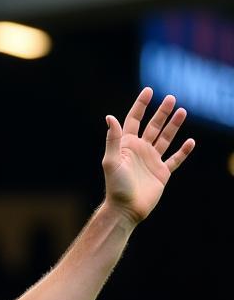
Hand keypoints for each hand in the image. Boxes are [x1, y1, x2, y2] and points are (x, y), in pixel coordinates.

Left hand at [102, 87, 194, 223]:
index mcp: (126, 145)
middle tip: (171, 98)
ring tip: (182, 111)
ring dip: (173, 126)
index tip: (149, 90)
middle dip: (161, 112)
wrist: (126, 209)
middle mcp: (140, 150)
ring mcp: (152, 161)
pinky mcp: (162, 173)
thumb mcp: (111, 160)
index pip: (134, 120)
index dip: (141, 105)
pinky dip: (183, 151)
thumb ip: (113, 139)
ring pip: (165, 139)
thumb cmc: (115, 186)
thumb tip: (110, 116)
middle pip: (153, 126)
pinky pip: (175, 159)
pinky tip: (190, 141)